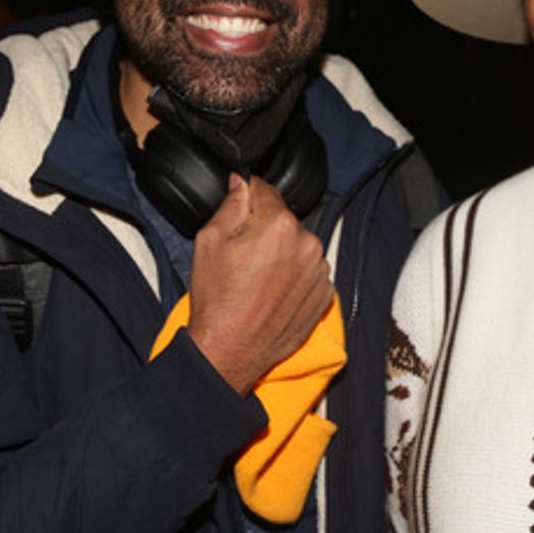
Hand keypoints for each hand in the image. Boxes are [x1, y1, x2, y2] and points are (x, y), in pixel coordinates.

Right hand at [185, 175, 334, 394]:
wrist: (230, 349)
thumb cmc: (218, 301)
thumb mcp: (210, 241)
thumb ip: (231, 205)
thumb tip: (241, 184)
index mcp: (279, 225)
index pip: (267, 191)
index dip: (249, 195)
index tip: (241, 204)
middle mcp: (307, 244)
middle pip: (284, 221)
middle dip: (265, 229)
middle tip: (242, 254)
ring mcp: (319, 271)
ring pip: (298, 246)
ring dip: (282, 253)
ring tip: (257, 278)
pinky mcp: (323, 294)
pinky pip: (309, 272)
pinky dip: (294, 276)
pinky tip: (271, 291)